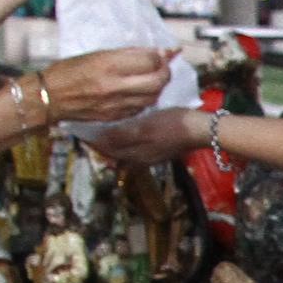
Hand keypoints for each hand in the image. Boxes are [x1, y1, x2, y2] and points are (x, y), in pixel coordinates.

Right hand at [42, 48, 173, 124]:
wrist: (49, 97)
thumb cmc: (69, 71)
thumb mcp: (97, 54)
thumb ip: (127, 54)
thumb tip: (157, 51)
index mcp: (109, 65)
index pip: (150, 60)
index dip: (159, 56)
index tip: (159, 53)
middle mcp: (115, 86)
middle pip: (158, 80)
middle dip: (165, 72)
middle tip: (161, 67)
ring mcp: (117, 104)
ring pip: (154, 96)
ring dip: (158, 87)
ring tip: (151, 78)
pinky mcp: (116, 117)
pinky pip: (142, 108)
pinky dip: (146, 99)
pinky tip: (139, 92)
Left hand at [84, 105, 208, 163]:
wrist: (202, 129)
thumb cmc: (173, 124)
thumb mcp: (144, 127)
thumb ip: (121, 135)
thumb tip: (99, 138)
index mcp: (135, 153)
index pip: (106, 148)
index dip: (92, 138)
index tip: (80, 126)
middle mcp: (140, 158)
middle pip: (113, 150)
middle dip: (100, 140)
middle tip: (89, 125)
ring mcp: (151, 156)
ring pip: (125, 149)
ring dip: (114, 140)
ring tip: (105, 127)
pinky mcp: (161, 151)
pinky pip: (137, 147)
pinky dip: (127, 140)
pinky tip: (128, 130)